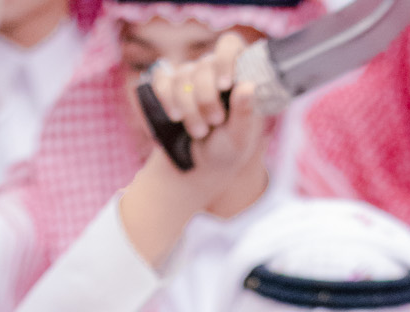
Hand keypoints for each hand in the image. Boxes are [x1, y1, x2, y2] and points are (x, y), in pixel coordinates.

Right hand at [119, 37, 269, 267]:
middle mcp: (213, 71)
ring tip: (199, 131)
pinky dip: (167, 98)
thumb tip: (248, 86)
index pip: (230, 45)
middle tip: (214, 123)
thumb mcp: (239, 139)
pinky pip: (162, 80)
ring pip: (182, 76)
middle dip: (206, 98)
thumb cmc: (225, 152)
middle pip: (204, 64)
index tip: (224, 84)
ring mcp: (189, 78)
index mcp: (237, 76)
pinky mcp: (168, 87)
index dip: (225, 59)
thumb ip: (245, 114)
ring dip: (188, 108)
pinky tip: (175, 116)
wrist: (197, 168)